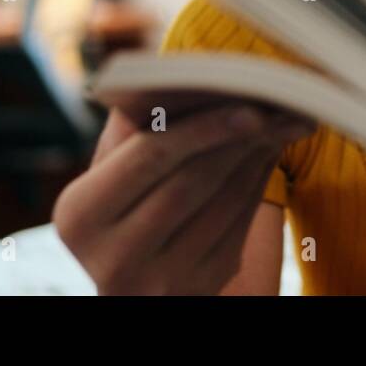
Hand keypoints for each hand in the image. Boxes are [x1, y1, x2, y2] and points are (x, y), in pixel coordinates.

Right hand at [54, 100, 313, 294]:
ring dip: (261, 158)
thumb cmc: (116, 208)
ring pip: (224, 206)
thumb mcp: (105, 172)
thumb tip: (185, 76)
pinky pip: (240, 228)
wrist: (125, 283)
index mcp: (80, 216)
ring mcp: (159, 281)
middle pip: (193, 182)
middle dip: (243, 139)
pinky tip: (272, 154)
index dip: (202, 129)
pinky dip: (261, 185)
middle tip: (283, 104)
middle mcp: (114, 257)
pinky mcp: (198, 289)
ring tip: (285, 121)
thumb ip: (132, 127)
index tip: (250, 106)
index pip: (149, 158)